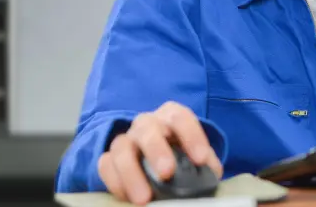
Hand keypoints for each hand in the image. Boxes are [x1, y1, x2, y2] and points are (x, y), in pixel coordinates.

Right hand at [97, 101, 222, 204]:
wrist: (159, 160)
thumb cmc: (183, 156)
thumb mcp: (198, 156)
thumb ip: (205, 163)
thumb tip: (209, 174)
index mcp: (171, 117)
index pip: (180, 118)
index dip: (191, 136)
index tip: (201, 160)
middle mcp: (146, 124)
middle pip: (147, 128)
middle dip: (156, 150)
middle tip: (166, 173)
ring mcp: (126, 140)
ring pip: (121, 146)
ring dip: (131, 172)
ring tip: (143, 198)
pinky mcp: (110, 158)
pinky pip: (106, 165)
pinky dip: (115, 182)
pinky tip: (128, 198)